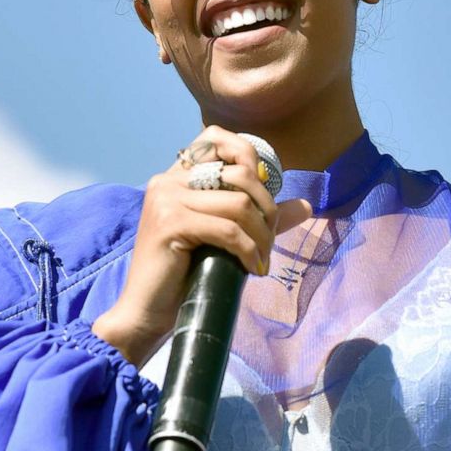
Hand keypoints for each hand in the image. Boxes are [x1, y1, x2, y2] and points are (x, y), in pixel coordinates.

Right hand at [92, 125, 311, 362]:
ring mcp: (166, 199)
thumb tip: (306, 206)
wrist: (145, 313)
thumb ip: (259, 217)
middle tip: (269, 241)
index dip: (247, 155)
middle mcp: (167, 180)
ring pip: (239, 204)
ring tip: (262, 259)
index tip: (263, 194)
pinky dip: (248, 250)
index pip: (214, 138)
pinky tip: (251, 268)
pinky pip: (228, 230)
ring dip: (262, 235)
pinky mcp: (170, 223)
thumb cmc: (183, 276)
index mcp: (175, 176)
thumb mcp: (225, 239)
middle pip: (238, 173)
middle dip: (266, 208)